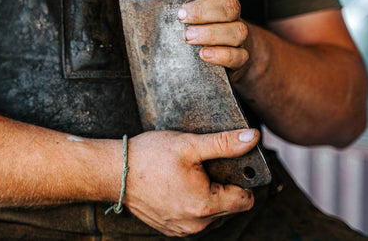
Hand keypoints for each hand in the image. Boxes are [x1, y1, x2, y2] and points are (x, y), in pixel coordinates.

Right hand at [124, 129, 257, 236]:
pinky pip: (194, 217)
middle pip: (229, 206)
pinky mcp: (170, 228)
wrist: (114, 171)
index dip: (242, 179)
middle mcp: (196, 224)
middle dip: (223, 185)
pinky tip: (177, 184)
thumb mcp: (189, 145)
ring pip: (212, 212)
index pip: (246, 200)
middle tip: (203, 166)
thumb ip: (224, 143)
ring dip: (208, 194)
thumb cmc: (149, 157)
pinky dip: (192, 202)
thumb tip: (252, 138)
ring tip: (188, 174)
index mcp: (205, 205)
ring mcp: (182, 229)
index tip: (228, 165)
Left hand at [128, 0, 249, 70]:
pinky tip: (204, 55)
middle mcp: (230, 13)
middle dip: (205, 10)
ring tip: (188, 37)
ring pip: (238, 29)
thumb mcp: (176, 11)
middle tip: (182, 16)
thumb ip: (158, 2)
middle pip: (232, 4)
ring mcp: (237, 34)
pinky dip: (222, 55)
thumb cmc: (195, 27)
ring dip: (211, 33)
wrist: (219, 57)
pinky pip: (239, 56)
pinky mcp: (240, 57)